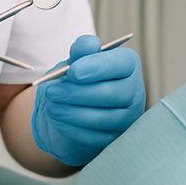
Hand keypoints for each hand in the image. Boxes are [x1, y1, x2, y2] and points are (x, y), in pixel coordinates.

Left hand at [31, 35, 145, 166]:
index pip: (120, 64)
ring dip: (71, 112)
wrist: (74, 108)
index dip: (97, 67)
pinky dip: (72, 127)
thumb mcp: (77, 60)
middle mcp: (134, 91)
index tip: (73, 72)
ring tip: (51, 105)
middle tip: (51, 91)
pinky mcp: (115, 139)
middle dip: (77, 93)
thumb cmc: (79, 79)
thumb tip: (89, 44)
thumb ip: (83, 49)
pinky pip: (94, 136)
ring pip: (102, 118)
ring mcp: (128, 118)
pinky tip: (58, 119)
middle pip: (110, 93)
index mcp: (128, 65)